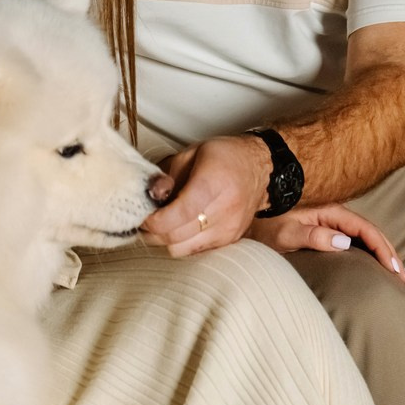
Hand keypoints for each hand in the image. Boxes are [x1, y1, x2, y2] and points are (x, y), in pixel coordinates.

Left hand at [142, 136, 270, 255]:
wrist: (259, 168)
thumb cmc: (224, 157)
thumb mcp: (191, 153)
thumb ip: (167, 175)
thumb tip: (151, 196)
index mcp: (214, 182)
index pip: (181, 213)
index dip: (156, 220)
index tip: (145, 215)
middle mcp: (225, 209)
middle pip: (177, 236)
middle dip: (154, 231)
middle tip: (147, 218)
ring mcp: (229, 229)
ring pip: (182, 249)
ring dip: (166, 239)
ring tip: (164, 223)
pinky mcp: (230, 240)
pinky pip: (194, 251)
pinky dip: (182, 242)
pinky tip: (181, 227)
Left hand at [247, 202, 404, 285]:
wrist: (246, 213)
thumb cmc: (263, 223)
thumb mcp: (284, 233)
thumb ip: (312, 237)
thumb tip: (345, 242)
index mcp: (328, 211)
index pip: (364, 230)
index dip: (382, 249)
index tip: (395, 270)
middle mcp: (332, 213)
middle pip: (370, 233)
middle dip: (390, 255)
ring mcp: (328, 221)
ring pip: (363, 236)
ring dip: (382, 254)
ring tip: (397, 274)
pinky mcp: (322, 229)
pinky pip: (353, 240)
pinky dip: (367, 252)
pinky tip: (373, 266)